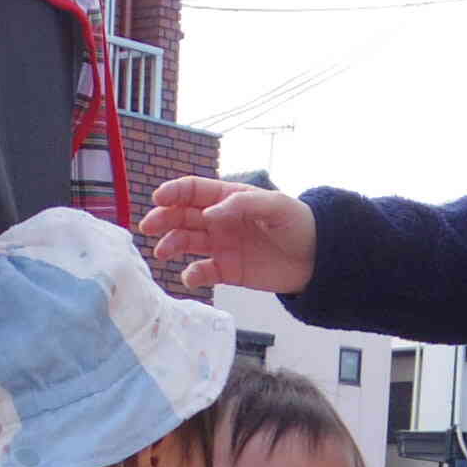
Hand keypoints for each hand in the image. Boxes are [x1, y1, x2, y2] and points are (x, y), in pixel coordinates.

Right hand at [138, 178, 319, 295]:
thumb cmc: (299, 224)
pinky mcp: (227, 270)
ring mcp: (221, 245)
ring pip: (187, 242)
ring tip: (162, 252)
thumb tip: (209, 213)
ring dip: (171, 245)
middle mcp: (219, 220)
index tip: (159, 199)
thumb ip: (243, 205)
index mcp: (229, 198)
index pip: (194, 190)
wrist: (317, 259)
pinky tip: (190, 276)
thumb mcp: (276, 206)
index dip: (174, 192)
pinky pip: (203, 271)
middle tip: (149, 227)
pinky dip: (193, 275)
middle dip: (163, 219)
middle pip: (183, 216)